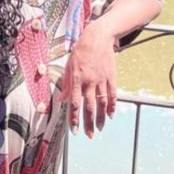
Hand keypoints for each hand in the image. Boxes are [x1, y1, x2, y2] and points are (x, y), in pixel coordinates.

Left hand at [61, 22, 116, 136]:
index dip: (74, 118)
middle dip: (88, 123)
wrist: (98, 37)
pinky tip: (111, 115)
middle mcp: (89, 82)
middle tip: (89, 135)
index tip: (74, 130)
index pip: (74, 104)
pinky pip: (112, 94)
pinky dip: (112, 106)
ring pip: (101, 103)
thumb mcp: (69, 65)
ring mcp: (101, 80)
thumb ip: (66, 84)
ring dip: (101, 118)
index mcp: (77, 79)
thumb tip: (62, 99)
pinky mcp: (111, 77)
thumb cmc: (81, 50)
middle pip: (89, 107)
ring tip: (99, 129)